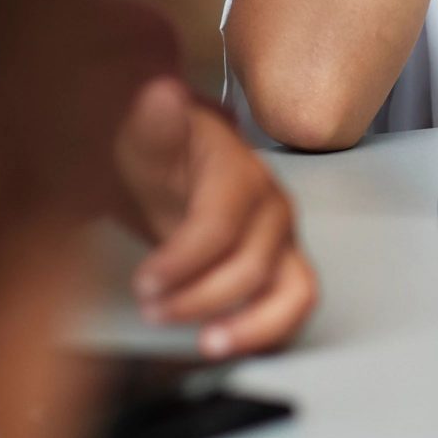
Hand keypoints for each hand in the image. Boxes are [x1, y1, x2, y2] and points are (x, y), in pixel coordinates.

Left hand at [115, 78, 318, 357]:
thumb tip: (161, 93)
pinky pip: (294, 307)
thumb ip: (153, 124)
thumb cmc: (160, 155)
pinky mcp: (283, 269)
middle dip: (198, 297)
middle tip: (153, 309)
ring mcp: (284, 241)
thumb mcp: (143, 136)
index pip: (220, 226)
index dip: (182, 261)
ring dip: (250, 325)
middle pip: (251, 266)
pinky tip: (226, 342)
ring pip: (292, 292)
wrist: (178, 165)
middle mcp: (273, 208)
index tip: (144, 283)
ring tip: (207, 344)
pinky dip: (267, 333)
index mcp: (241, 173)